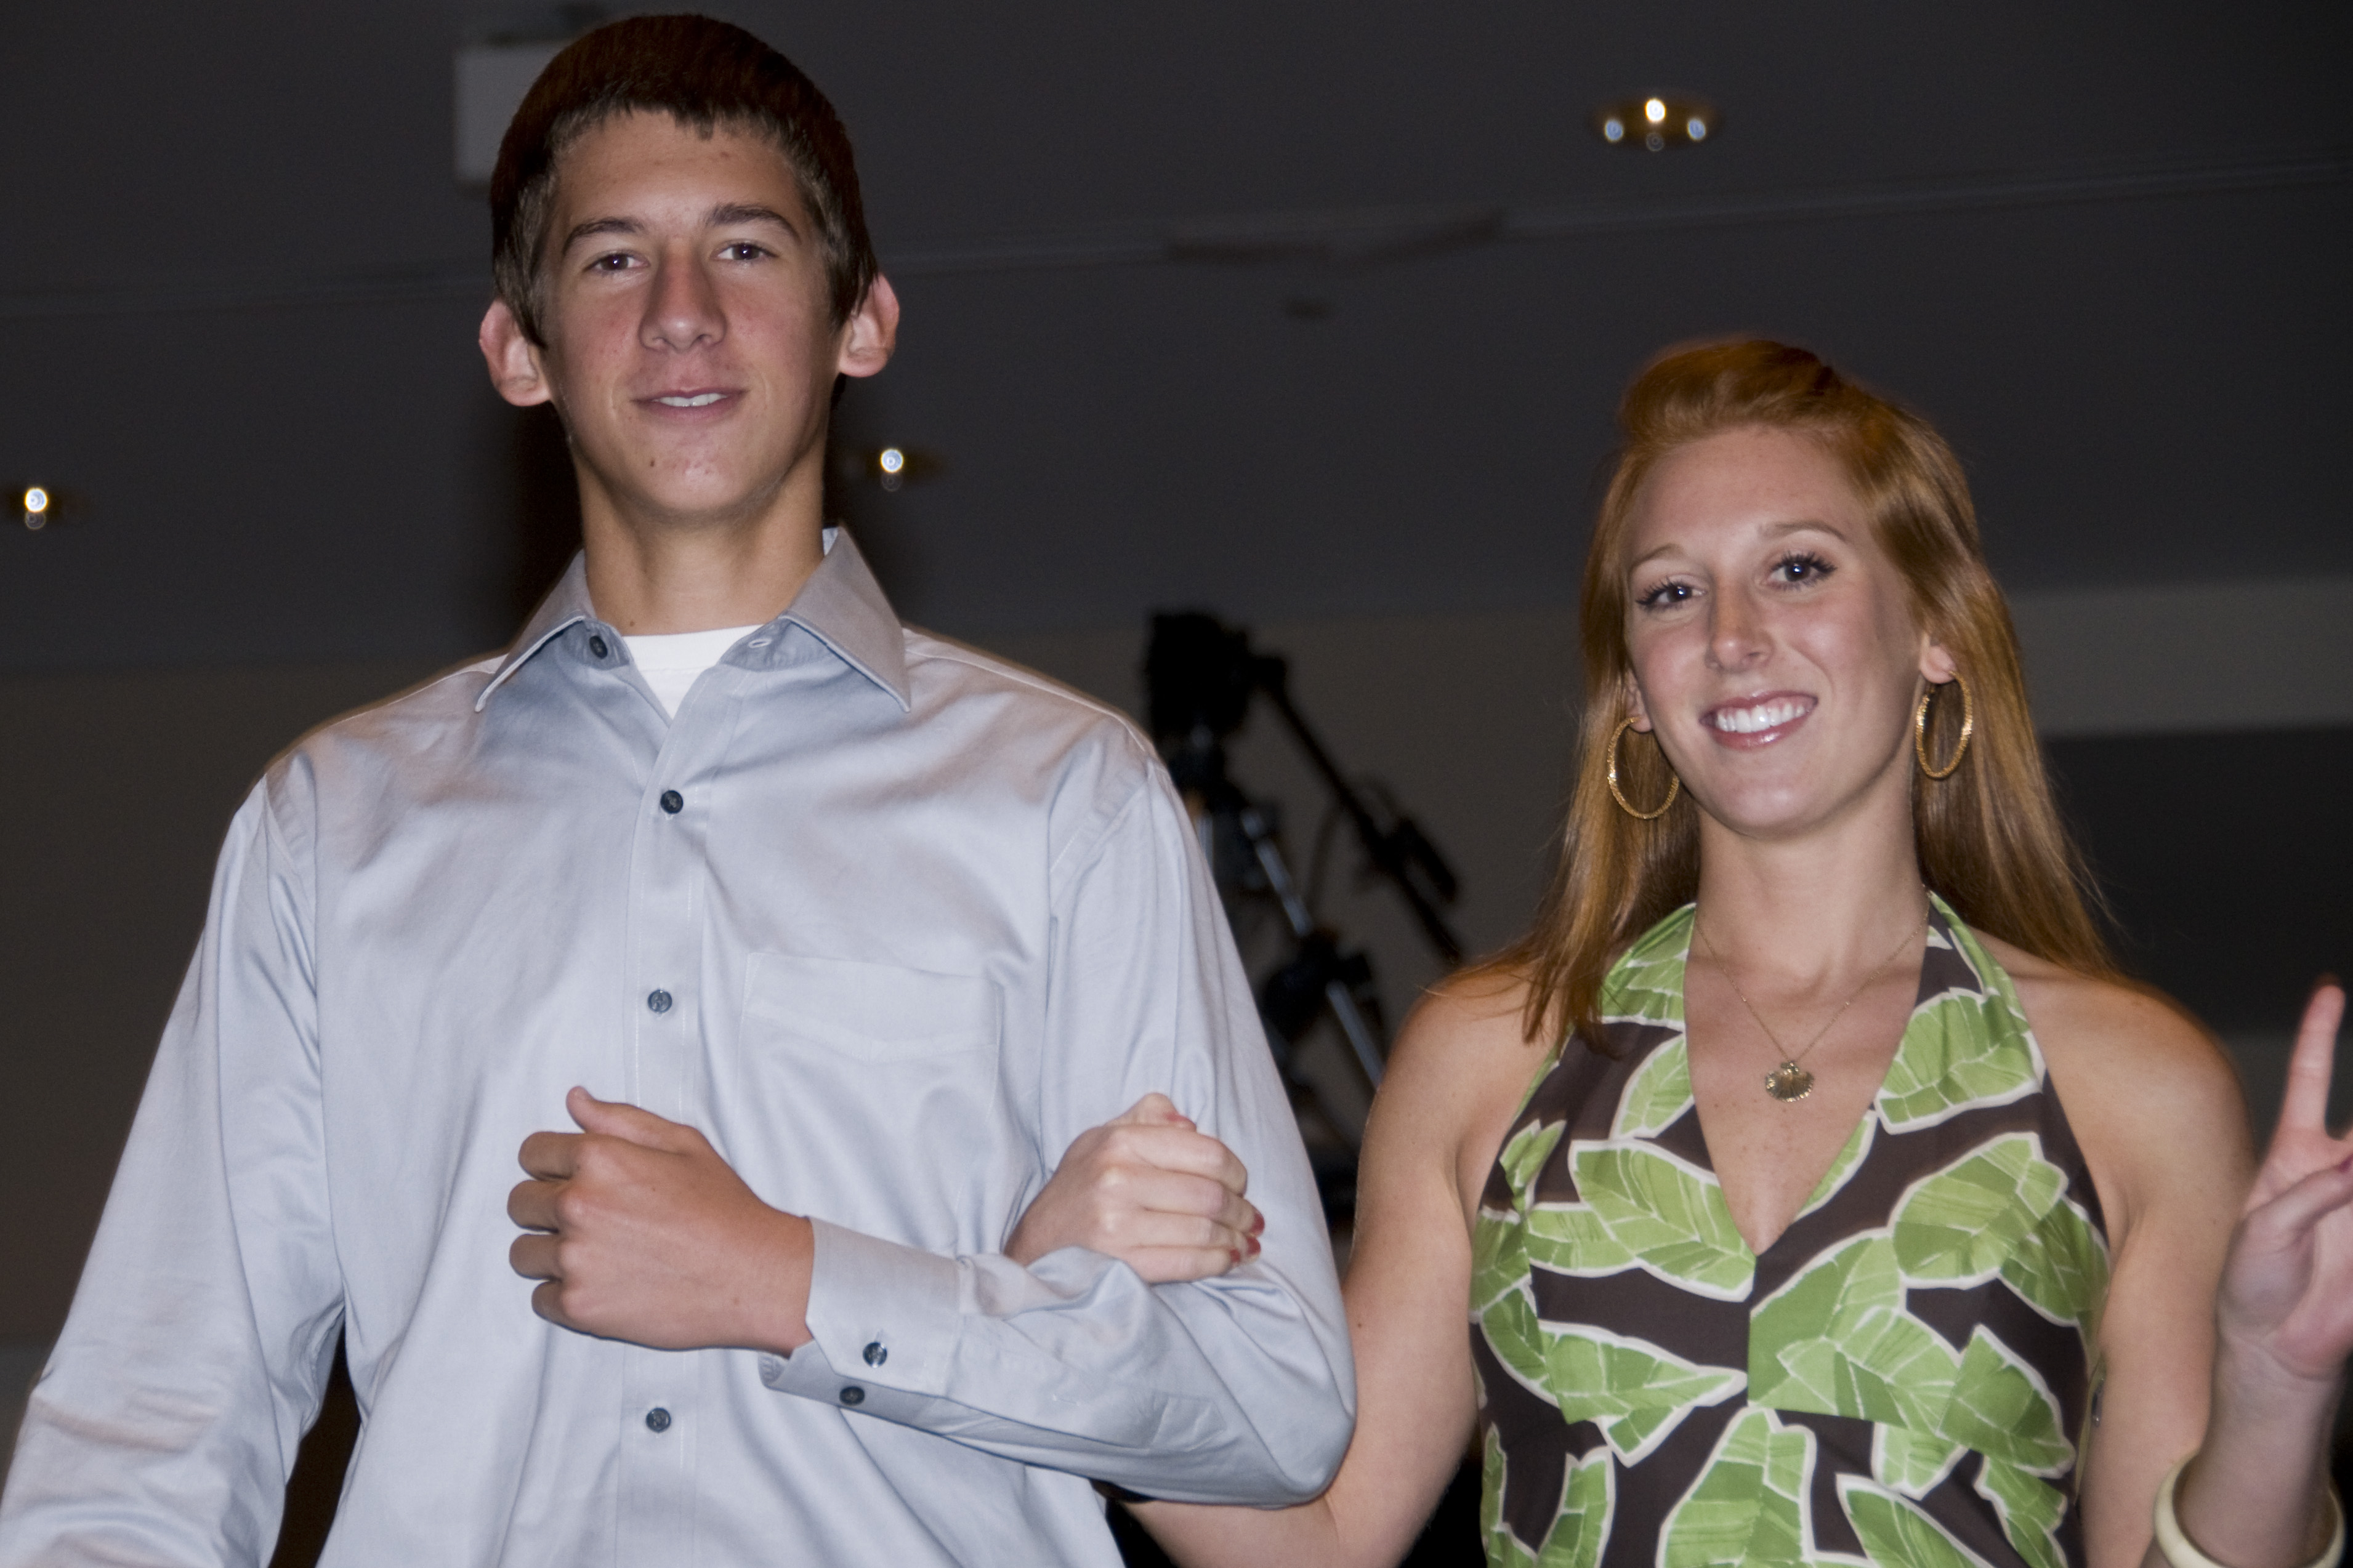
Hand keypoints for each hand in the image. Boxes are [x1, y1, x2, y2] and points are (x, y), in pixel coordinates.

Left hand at [508, 1087, 812, 1352]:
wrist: (752, 1276)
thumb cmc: (723, 1209)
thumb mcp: (683, 1144)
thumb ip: (621, 1120)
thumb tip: (575, 1101)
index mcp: (599, 1158)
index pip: (532, 1153)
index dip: (553, 1166)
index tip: (576, 1181)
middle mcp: (578, 1205)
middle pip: (520, 1204)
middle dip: (547, 1209)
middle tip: (592, 1222)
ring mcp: (575, 1258)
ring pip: (523, 1254)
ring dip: (551, 1254)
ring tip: (597, 1256)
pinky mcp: (578, 1305)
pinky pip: (540, 1298)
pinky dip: (565, 1294)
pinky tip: (605, 1284)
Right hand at [1006, 1094, 1260, 1283]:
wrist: (1037, 1243)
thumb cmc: (1080, 1187)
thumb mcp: (1103, 1137)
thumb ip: (1148, 1117)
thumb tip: (1190, 1123)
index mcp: (1121, 1142)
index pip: (1207, 1153)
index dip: (1236, 1172)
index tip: (1241, 1184)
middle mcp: (1118, 1179)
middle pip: (1211, 1196)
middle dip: (1241, 1210)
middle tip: (1251, 1218)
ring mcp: (1117, 1224)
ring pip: (1204, 1231)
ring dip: (1235, 1240)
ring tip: (1244, 1241)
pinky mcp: (1120, 1263)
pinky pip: (1186, 1263)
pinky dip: (1216, 1263)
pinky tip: (1227, 1259)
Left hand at [2215, 981, 2352, 1384]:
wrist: (2273, 1347)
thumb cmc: (2251, 1285)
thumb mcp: (2262, 1231)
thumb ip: (2309, 1195)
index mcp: (2295, 1154)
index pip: (2311, 1078)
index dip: (2320, 1035)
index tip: (2329, 992)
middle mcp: (2337, 1167)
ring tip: (2351, 1173)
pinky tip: (2352, 1194)